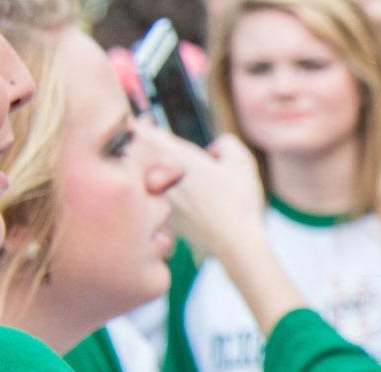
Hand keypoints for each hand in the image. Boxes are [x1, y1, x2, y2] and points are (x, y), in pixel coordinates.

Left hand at [150, 129, 266, 260]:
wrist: (234, 242)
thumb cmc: (239, 201)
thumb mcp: (243, 162)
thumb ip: (226, 144)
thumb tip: (214, 148)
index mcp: (177, 158)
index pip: (142, 132)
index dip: (138, 123)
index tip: (141, 119)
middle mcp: (161, 176)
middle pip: (138, 156)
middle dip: (144, 147)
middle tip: (151, 141)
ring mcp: (160, 198)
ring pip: (147, 179)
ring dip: (153, 173)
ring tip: (169, 173)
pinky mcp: (164, 216)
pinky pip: (157, 199)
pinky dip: (163, 195)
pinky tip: (182, 199)